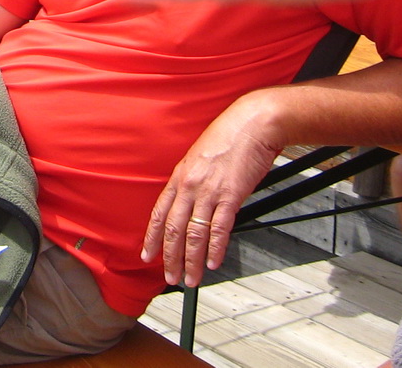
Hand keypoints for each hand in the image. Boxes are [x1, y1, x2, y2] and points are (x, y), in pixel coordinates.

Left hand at [144, 93, 284, 286]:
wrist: (253, 123)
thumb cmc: (231, 137)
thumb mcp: (201, 158)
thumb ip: (194, 181)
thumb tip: (193, 203)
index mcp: (180, 176)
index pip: (159, 213)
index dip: (152, 238)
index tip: (148, 256)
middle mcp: (189, 185)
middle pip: (174, 229)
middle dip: (170, 258)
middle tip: (170, 278)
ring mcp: (208, 191)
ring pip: (193, 234)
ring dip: (191, 261)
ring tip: (191, 279)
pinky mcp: (230, 195)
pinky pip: (219, 228)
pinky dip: (214, 249)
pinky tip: (213, 263)